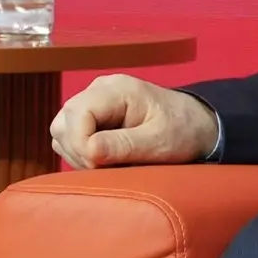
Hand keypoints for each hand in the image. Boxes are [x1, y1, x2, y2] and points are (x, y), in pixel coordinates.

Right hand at [49, 74, 218, 168]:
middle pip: (63, 123)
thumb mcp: (159, 141)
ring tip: (109, 164)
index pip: (76, 114)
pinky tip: (105, 160)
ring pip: (62, 132)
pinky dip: (81, 154)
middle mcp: (99, 90)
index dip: (81, 144)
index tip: (100, 165)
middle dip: (78, 152)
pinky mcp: (92, 118)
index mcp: (117, 89)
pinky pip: (70, 138)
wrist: (195, 125)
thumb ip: (124, 145)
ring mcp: (94, 103)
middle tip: (106, 168)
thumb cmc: (183, 130)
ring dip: (78, 155)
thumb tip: (89, 151)